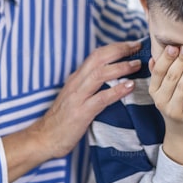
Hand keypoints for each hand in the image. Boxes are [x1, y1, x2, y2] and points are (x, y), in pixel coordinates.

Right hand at [30, 41, 142, 160]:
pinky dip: (117, 91)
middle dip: (119, 50)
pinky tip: (130, 86)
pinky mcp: (81, 112)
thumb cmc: (62, 119)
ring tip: (137, 65)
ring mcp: (78, 97)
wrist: (45, 138)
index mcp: (76, 78)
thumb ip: (88, 85)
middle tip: (137, 47)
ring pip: (100, 74)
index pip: (96, 55)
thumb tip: (109, 77)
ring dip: (121, 67)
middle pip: (98, 58)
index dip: (114, 47)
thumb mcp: (75, 96)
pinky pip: (101, 98)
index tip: (131, 44)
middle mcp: (76, 83)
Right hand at [149, 45, 182, 164]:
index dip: (166, 58)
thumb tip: (152, 58)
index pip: (158, 71)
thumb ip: (161, 75)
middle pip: (171, 77)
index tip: (175, 45)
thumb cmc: (177, 106)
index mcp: (154, 91)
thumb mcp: (165, 92)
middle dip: (181, 61)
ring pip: (182, 86)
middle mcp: (160, 101)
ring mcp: (173, 110)